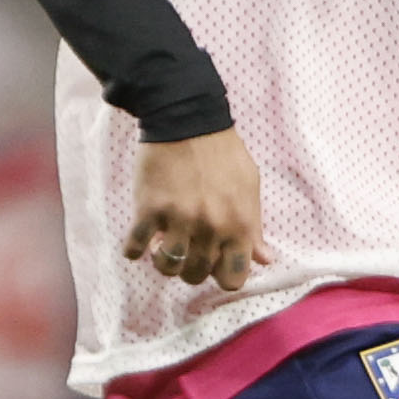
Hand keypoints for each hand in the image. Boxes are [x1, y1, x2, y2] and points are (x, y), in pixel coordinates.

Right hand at [128, 127, 266, 290]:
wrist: (187, 120)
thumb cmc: (223, 153)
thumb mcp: (249, 187)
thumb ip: (254, 227)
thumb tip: (264, 259)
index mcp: (239, 225)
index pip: (233, 278)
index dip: (222, 277)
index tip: (214, 266)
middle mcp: (210, 227)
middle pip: (196, 275)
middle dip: (191, 269)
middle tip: (187, 252)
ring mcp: (178, 220)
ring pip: (168, 267)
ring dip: (164, 262)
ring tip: (163, 249)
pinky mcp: (149, 209)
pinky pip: (136, 247)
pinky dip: (134, 250)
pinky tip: (138, 244)